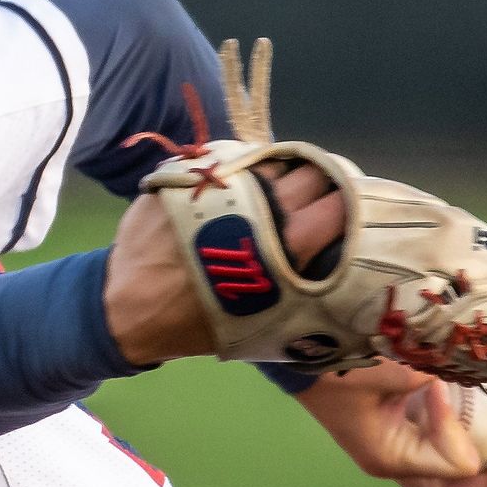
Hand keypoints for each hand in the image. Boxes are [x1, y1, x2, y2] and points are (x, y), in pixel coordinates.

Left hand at [105, 161, 343, 365]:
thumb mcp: (265, 325)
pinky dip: (246, 170)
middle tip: (325, 194)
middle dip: (326, 181)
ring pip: (273, 162)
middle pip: (313, 172)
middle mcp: (259, 207)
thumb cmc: (200, 326)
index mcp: (284, 247)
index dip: (356, 201)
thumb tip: (342, 268)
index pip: (342, 204)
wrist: (127, 306)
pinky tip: (244, 187)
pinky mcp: (191, 173)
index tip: (359, 206)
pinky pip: (232, 160)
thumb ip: (307, 291)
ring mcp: (223, 184)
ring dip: (285, 173)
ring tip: (283, 190)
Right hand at [295, 359, 486, 486]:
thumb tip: (460, 376)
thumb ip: (425, 379)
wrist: (304, 356)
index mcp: (389, 458)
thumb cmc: (335, 366)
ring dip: (482, 467)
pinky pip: (442, 450)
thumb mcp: (383, 371)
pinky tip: (485, 418)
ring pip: (448, 481)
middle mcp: (396, 463)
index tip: (438, 388)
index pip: (451, 465)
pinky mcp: (404, 432)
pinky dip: (465, 439)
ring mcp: (400, 451)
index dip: (454, 429)